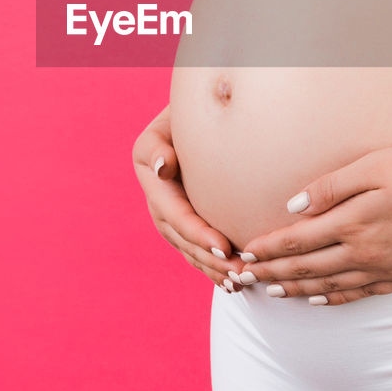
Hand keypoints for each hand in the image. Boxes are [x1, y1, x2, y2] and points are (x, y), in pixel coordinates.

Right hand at [132, 104, 243, 292]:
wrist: (201, 108)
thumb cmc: (192, 107)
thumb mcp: (173, 118)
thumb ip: (162, 143)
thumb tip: (162, 167)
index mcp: (149, 171)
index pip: (175, 212)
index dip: (198, 234)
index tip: (225, 248)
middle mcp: (156, 196)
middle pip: (182, 237)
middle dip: (211, 259)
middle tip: (242, 273)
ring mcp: (169, 211)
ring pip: (189, 248)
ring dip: (213, 268)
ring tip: (241, 283)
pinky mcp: (183, 218)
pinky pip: (195, 247)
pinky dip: (212, 266)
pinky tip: (233, 283)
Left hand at [233, 143, 391, 305]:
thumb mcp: (378, 165)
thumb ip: (332, 187)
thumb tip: (295, 206)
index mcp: (354, 223)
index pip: (297, 242)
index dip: (268, 249)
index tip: (245, 254)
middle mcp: (366, 253)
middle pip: (308, 268)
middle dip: (273, 274)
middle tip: (246, 279)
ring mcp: (388, 270)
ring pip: (332, 286)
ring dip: (299, 290)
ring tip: (275, 293)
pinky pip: (362, 294)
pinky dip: (336, 299)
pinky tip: (323, 300)